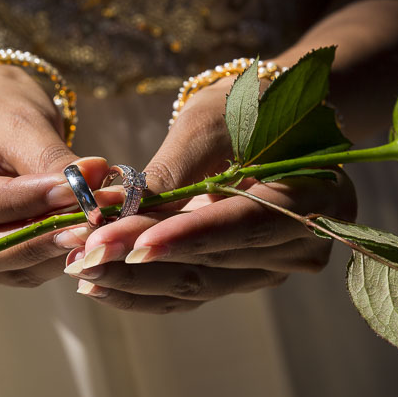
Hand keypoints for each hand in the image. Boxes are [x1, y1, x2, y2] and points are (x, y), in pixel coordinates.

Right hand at [0, 64, 105, 286]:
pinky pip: (18, 271)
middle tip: (94, 222)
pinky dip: (54, 255)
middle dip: (39, 238)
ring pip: (2, 266)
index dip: (23, 204)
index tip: (77, 193)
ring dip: (55, 250)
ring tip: (102, 221)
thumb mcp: (18, 122)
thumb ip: (50, 161)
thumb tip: (95, 187)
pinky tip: (88, 233)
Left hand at [64, 77, 357, 312]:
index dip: (186, 236)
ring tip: (79, 266)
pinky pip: (189, 292)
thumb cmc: (251, 104)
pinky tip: (96, 282)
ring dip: (133, 280)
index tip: (129, 242)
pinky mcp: (240, 276)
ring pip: (197, 286)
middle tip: (83, 252)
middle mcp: (303, 244)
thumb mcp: (212, 122)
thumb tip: (115, 208)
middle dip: (142, 259)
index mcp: (318, 195)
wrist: (277, 117)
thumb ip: (172, 172)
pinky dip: (141, 289)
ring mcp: (272, 267)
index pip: (245, 223)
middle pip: (215, 262)